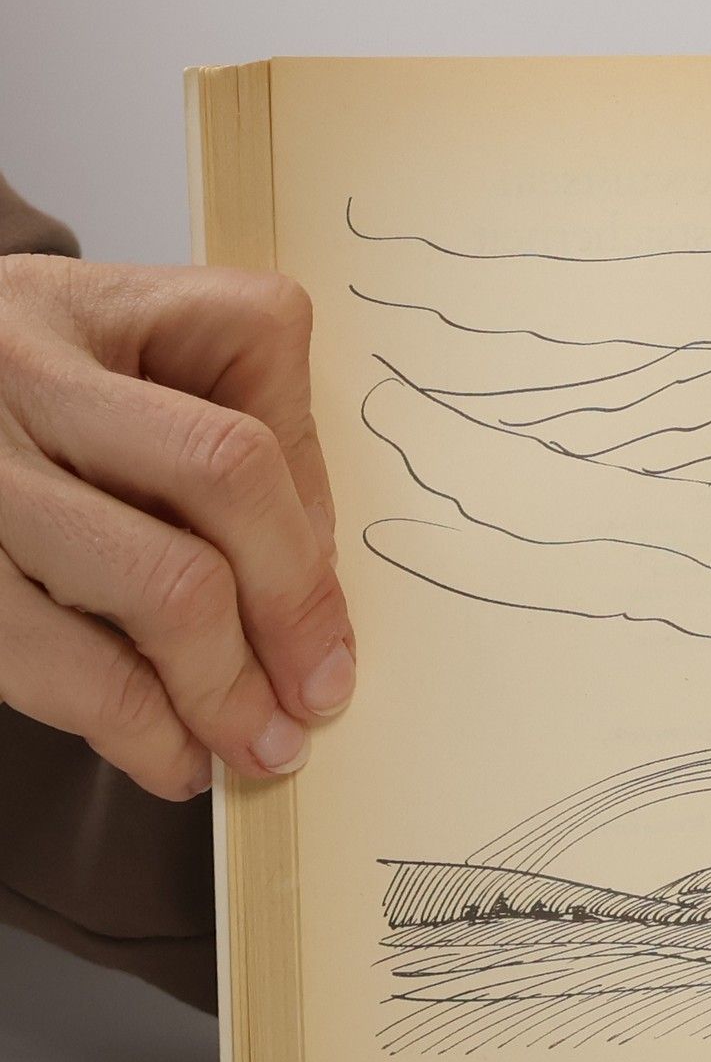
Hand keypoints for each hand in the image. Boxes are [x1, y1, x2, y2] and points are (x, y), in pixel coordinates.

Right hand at [0, 255, 352, 798]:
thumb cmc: (23, 432)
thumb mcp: (108, 379)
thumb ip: (217, 443)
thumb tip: (315, 593)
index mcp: (90, 305)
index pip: (254, 341)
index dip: (311, 460)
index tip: (329, 572)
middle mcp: (23, 369)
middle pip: (225, 472)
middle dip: (296, 602)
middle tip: (322, 693)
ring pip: (159, 582)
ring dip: (230, 689)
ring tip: (261, 745)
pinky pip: (62, 663)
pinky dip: (141, 729)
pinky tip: (173, 757)